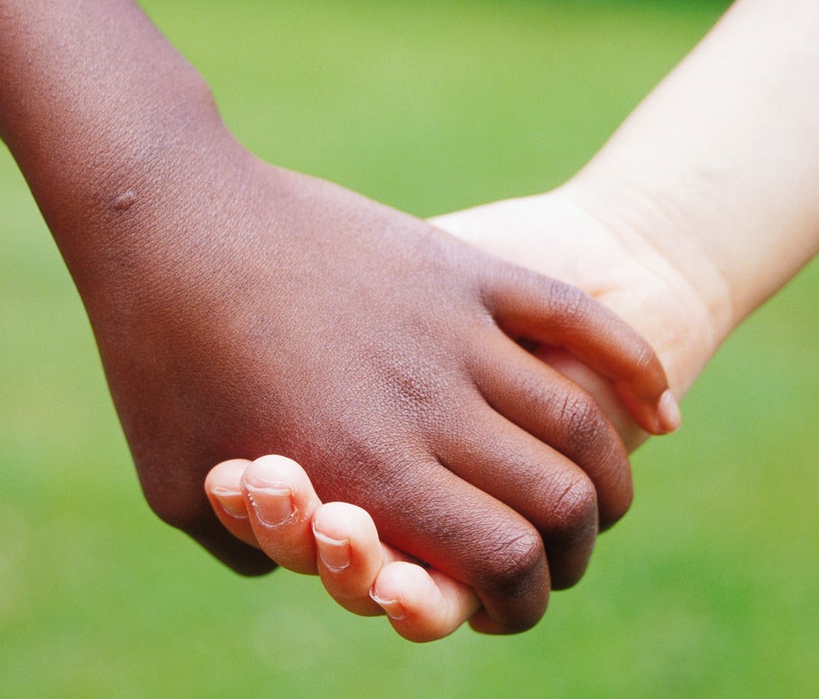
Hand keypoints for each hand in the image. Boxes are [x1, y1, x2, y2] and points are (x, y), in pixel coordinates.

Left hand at [203, 186, 720, 639]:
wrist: (170, 215)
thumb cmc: (156, 364)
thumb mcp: (180, 490)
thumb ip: (261, 550)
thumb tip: (329, 559)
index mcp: (363, 480)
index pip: (497, 569)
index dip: (520, 602)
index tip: (512, 603)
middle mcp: (427, 413)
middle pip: (559, 505)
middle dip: (570, 552)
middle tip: (557, 556)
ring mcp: (455, 333)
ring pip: (578, 424)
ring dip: (607, 477)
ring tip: (602, 493)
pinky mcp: (464, 270)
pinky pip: (577, 321)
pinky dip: (634, 370)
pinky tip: (661, 410)